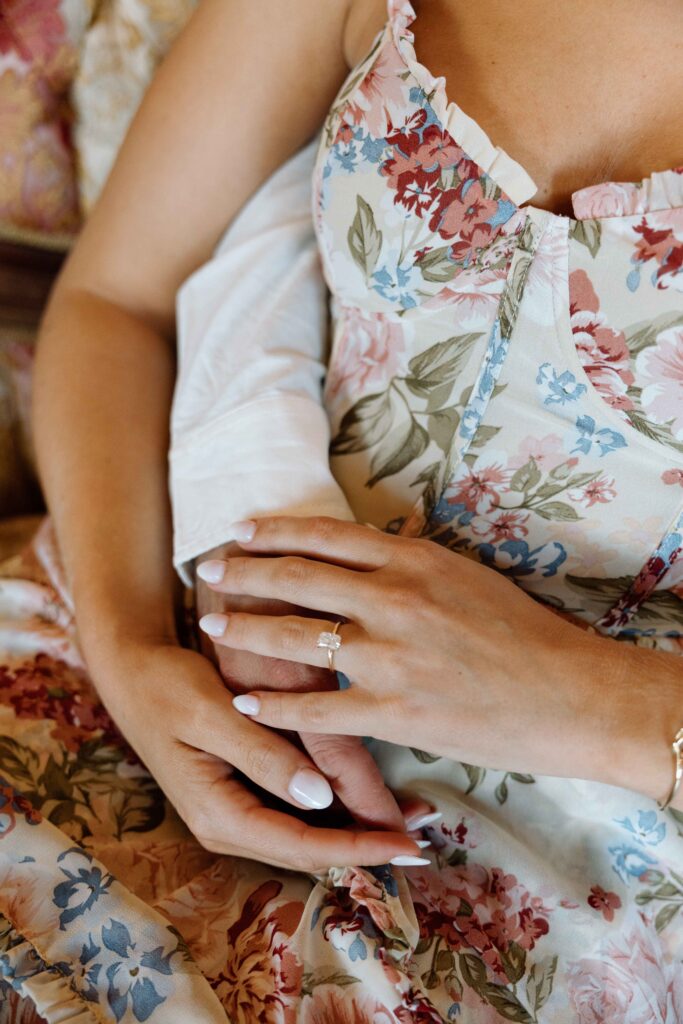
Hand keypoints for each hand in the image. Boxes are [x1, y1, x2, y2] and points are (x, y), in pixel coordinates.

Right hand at [87, 639, 427, 870]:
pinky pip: (301, 808)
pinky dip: (339, 803)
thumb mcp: (212, 714)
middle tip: (424, 837)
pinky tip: (373, 793)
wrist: (133, 670)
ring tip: (412, 818)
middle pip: (311, 848)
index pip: (302, 846)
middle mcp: (231, 822)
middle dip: (367, 844)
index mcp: (220, 814)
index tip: (406, 844)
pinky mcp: (249, 786)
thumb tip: (319, 798)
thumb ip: (264, 755)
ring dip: (358, 825)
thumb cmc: (168, 686)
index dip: (359, 848)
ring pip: (310, 831)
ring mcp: (240, 807)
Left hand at [198, 516, 630, 785]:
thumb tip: (365, 551)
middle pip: (297, 579)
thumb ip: (409, 564)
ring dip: (247, 632)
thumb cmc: (522, 634)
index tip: (240, 531)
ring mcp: (390, 656)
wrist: (569, 695)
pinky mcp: (394, 711)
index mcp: (413, 561)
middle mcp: (394, 599)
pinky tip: (246, 704)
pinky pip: (317, 707)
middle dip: (244, 574)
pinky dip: (275, 707)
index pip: (325, 537)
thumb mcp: (464, 576)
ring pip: (296, 638)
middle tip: (209, 572)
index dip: (274, 532)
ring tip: (214, 627)